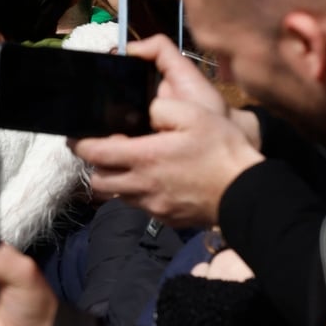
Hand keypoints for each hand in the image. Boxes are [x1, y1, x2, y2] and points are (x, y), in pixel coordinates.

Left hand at [72, 37, 262, 227]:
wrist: (249, 194)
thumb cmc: (222, 151)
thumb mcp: (193, 114)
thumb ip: (160, 107)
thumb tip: (145, 110)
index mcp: (142, 157)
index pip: (93, 152)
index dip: (79, 143)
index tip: (76, 135)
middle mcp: (140, 185)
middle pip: (98, 179)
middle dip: (94, 165)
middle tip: (103, 150)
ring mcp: (152, 205)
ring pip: (117, 195)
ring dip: (116, 180)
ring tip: (128, 165)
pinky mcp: (165, 218)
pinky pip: (140, 206)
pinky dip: (137, 194)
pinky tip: (153, 181)